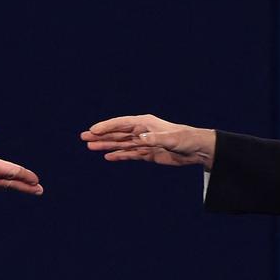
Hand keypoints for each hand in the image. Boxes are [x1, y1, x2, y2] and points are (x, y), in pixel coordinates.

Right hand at [80, 114, 215, 168]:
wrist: (196, 150)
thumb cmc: (185, 139)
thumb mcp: (171, 139)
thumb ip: (154, 139)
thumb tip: (140, 139)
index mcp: (145, 123)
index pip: (121, 123)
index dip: (106, 127)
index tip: (92, 130)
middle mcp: (141, 131)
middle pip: (117, 133)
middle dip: (100, 135)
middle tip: (83, 137)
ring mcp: (143, 143)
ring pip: (120, 144)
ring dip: (106, 145)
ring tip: (90, 147)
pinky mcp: (147, 153)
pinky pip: (129, 154)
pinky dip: (119, 155)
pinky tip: (108, 157)